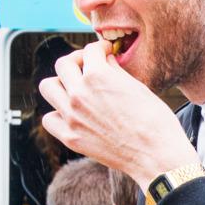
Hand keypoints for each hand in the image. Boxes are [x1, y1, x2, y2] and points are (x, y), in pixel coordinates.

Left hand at [39, 41, 199, 184]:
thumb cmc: (154, 121)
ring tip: (75, 89)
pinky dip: (58, 114)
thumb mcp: (138, 87)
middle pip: (63, 64)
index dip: (101, 49)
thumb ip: (116, 72)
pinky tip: (73, 114)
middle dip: (77, 61)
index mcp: (98, 76)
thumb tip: (106, 62)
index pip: (90, 50)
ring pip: (48, 87)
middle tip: (88, 67)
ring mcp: (71, 117)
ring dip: (61, 84)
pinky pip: (50, 119)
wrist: (156, 155)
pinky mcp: (70, 137)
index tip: (105, 54)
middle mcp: (79, 93)